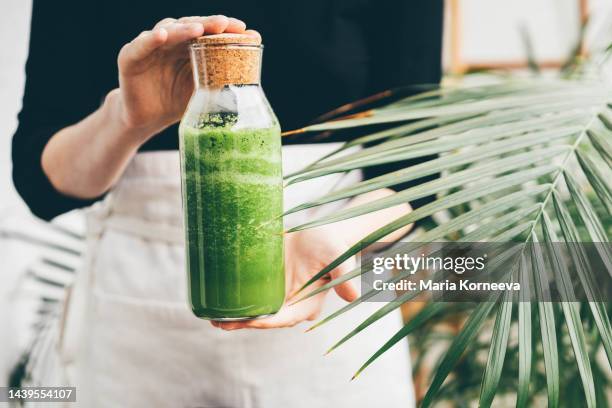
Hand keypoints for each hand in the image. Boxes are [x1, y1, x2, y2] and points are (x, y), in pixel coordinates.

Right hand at [115, 15, 259, 137]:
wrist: (146, 120)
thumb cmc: (176, 100)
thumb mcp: (204, 89)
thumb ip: (224, 75)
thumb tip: (254, 60)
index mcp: (189, 46)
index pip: (208, 31)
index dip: (224, 27)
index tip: (243, 29)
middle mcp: (171, 41)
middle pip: (190, 25)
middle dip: (208, 23)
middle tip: (224, 23)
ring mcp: (150, 47)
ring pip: (168, 31)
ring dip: (183, 28)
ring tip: (198, 29)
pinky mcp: (130, 57)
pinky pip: (141, 45)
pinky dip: (151, 39)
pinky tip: (162, 36)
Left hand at [212, 227, 359, 329]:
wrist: (319, 230)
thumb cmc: (331, 243)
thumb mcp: (337, 255)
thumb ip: (343, 273)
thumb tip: (353, 296)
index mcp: (307, 304)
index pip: (284, 318)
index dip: (265, 321)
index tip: (248, 321)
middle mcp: (290, 304)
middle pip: (264, 319)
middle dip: (243, 323)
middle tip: (221, 323)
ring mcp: (276, 295)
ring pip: (253, 311)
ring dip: (234, 318)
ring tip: (212, 318)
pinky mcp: (266, 285)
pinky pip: (248, 297)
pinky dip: (233, 302)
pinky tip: (214, 302)